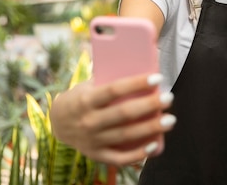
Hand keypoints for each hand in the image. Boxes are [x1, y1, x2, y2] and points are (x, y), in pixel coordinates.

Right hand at [50, 73, 175, 165]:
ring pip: (126, 135)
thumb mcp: (87, 85)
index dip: (136, 83)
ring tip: (170, 120)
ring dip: (150, 128)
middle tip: (169, 98)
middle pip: (124, 113)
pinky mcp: (97, 155)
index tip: (156, 78)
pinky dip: (138, 153)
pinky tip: (155, 145)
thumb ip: (108, 81)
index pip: (114, 90)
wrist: (57, 123)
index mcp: (86, 100)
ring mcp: (93, 140)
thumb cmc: (80, 98)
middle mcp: (89, 121)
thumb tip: (140, 69)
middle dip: (149, 105)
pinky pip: (120, 157)